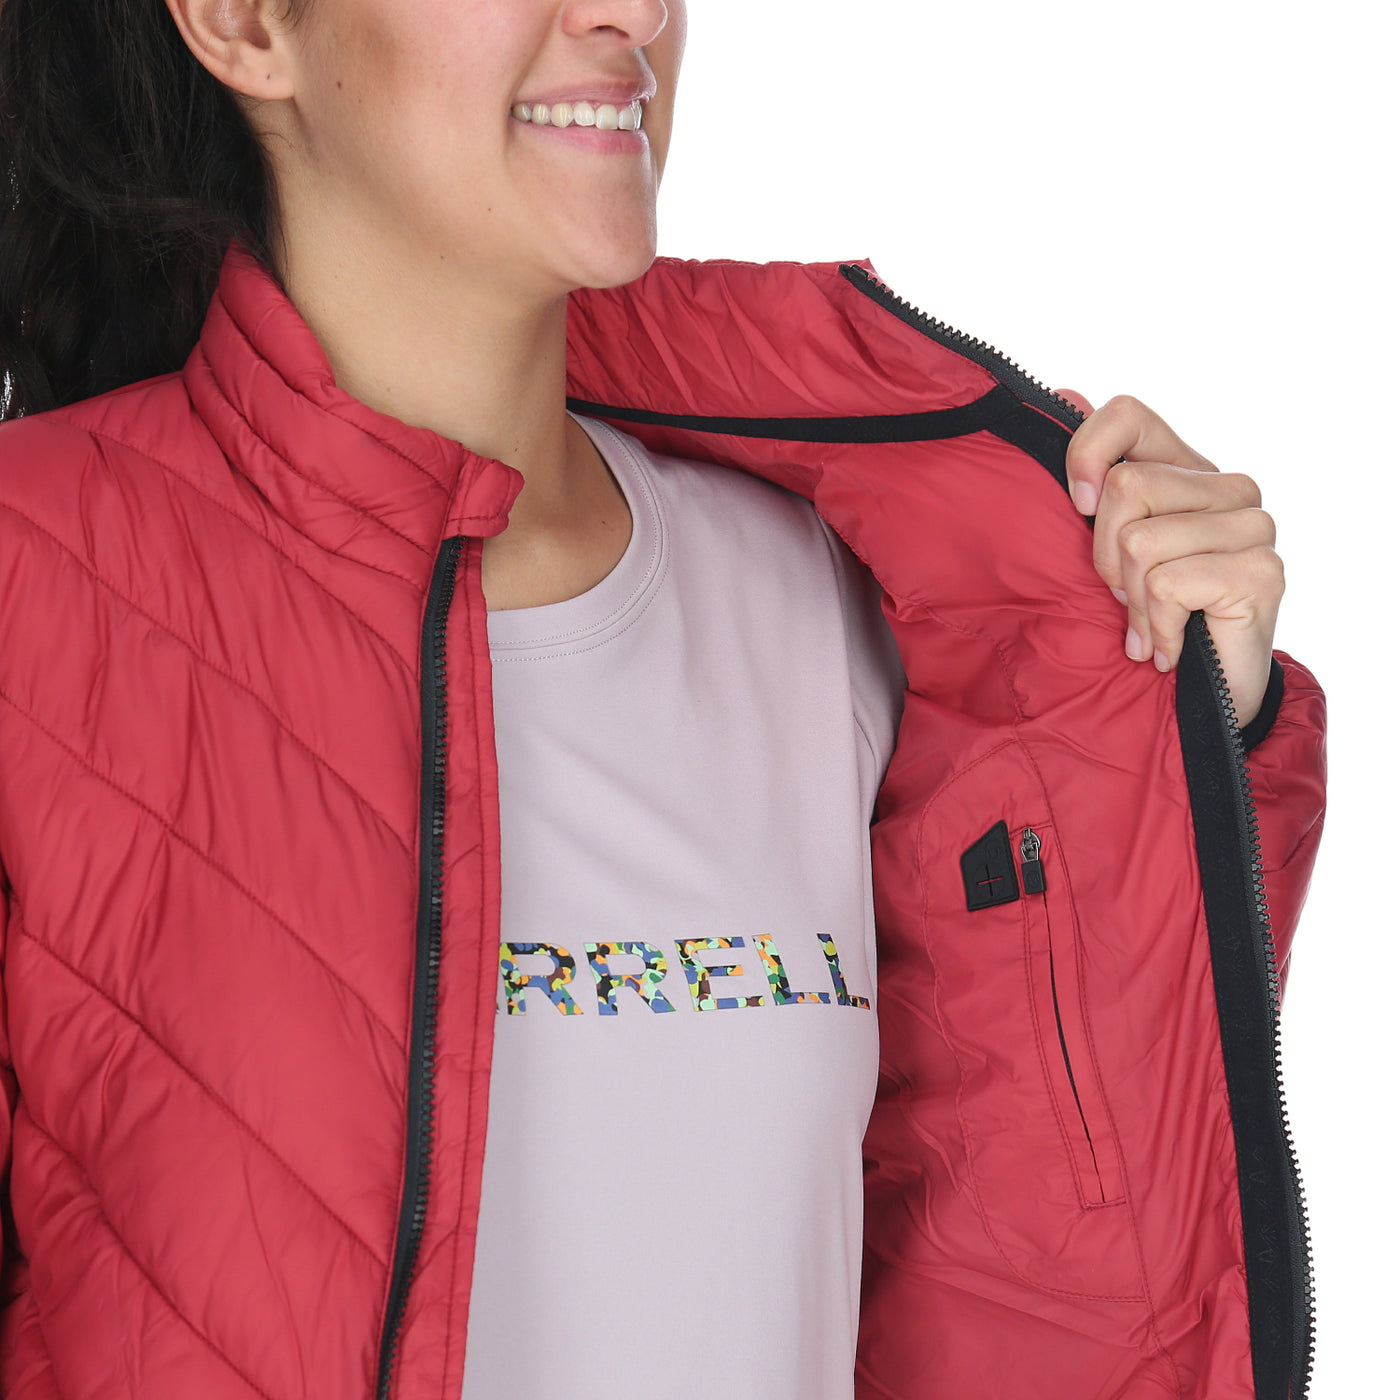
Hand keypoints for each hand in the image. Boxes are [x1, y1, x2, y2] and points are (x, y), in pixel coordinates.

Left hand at [1055, 391, 1282, 730]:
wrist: (1200, 700)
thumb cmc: (1147, 619)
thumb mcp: (1103, 551)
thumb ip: (1089, 485)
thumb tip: (1063, 394)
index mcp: (1183, 469)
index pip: (1127, 413)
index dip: (1087, 454)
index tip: (1078, 508)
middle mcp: (1226, 486)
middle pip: (1124, 486)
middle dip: (1105, 558)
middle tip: (1127, 596)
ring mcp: (1252, 525)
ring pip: (1141, 541)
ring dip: (1133, 601)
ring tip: (1152, 625)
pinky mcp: (1261, 570)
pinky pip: (1169, 583)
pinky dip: (1158, 627)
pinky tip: (1172, 647)